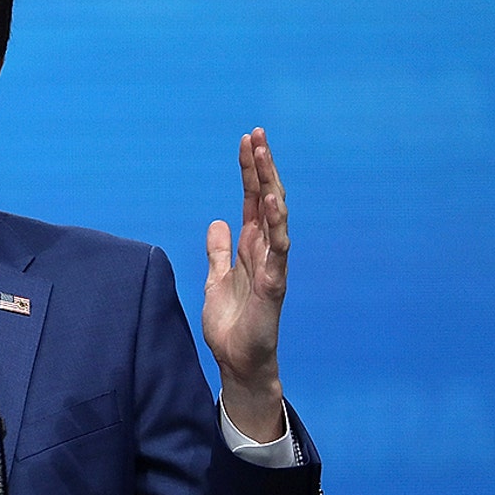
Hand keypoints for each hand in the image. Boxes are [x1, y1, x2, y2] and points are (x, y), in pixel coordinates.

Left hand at [202, 128, 287, 440]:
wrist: (238, 361)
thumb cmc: (232, 323)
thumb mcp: (216, 279)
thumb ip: (218, 251)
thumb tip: (217, 223)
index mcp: (251, 246)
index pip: (252, 199)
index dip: (249, 171)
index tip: (246, 141)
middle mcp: (265, 249)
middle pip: (265, 199)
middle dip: (261, 167)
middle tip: (256, 134)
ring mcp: (272, 264)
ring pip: (275, 216)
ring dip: (270, 184)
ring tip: (264, 154)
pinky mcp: (273, 284)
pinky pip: (278, 249)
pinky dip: (277, 225)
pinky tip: (274, 202)